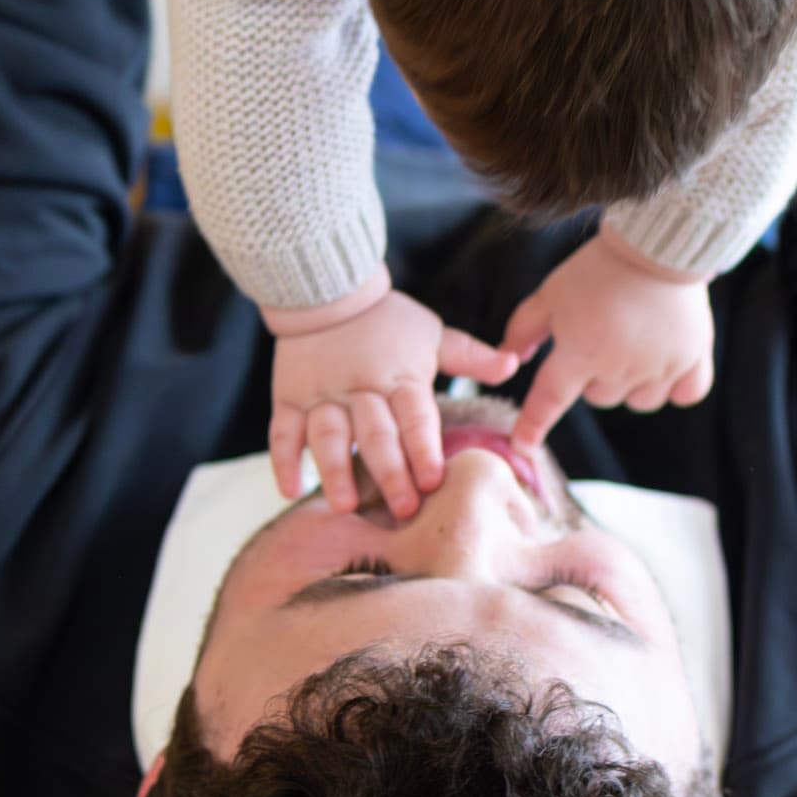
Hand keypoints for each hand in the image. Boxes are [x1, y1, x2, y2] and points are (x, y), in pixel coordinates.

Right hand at [269, 291, 518, 516]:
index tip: (434, 480)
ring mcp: (321, 393)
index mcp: (399, 375)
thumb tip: (514, 362)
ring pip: (327, 435)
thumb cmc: (386, 319)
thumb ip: (469, 356)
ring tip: (345, 506)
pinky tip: (290, 490)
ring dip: (335, 470)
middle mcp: (360, 387)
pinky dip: (284, 460)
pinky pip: (282, 430)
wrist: (326, 288)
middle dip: (390, 471)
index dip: (424, 448)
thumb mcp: (431, 334)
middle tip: (402, 508)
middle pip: (375, 432)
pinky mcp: (289, 397)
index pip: (414, 416)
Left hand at [503, 234, 714, 450]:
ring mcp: (659, 366)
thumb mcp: (550, 293)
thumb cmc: (597, 269)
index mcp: (579, 351)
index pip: (549, 401)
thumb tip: (507, 359)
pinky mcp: (693, 359)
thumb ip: (523, 328)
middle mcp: (618, 367)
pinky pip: (683, 394)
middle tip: (599, 338)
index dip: (533, 426)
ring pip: (639, 401)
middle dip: (593, 377)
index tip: (522, 446)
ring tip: (633, 344)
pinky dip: (674, 385)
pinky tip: (666, 361)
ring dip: (631, 382)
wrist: (657, 244)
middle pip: (599, 398)